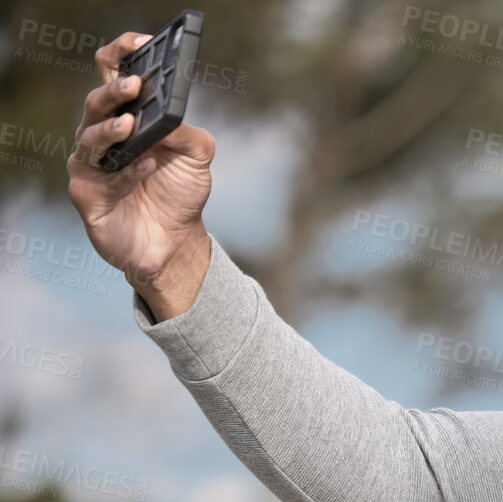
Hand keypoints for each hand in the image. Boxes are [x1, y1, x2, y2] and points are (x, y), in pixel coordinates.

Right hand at [68, 32, 215, 319]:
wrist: (175, 243)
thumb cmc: (180, 194)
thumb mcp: (197, 157)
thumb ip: (187, 131)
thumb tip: (170, 116)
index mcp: (124, 119)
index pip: (113, 77)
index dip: (121, 54)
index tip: (140, 40)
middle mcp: (101, 137)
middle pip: (97, 104)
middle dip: (114, 91)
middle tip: (134, 85)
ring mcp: (91, 166)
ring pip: (90, 138)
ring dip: (111, 130)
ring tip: (131, 126)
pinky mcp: (88, 196)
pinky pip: (101, 178)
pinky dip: (124, 172)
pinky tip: (145, 168)